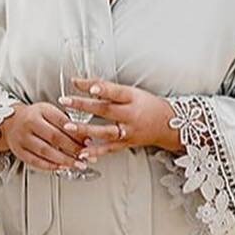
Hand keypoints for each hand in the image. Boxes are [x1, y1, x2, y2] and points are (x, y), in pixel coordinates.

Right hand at [1, 101, 89, 172]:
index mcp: (40, 111)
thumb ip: (65, 122)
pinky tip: (61, 167)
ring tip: (77, 164)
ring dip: (64, 160)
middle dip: (73, 149)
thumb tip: (84, 138)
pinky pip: (35, 161)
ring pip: (45, 151)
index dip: (77, 134)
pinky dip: (50, 166)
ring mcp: (22, 138)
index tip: (88, 142)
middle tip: (85, 156)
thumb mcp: (49, 112)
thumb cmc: (33, 117)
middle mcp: (29, 123)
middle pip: (54, 137)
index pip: (61, 122)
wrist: (10, 122)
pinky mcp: (19, 151)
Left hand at [59, 79, 176, 161]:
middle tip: (66, 101)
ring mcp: (129, 131)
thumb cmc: (147, 105)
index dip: (102, 89)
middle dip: (84, 106)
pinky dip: (95, 151)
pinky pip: (109, 149)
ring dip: (86, 130)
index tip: (88, 87)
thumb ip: (107, 88)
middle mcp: (131, 115)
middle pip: (106, 110)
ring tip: (69, 126)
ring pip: (106, 131)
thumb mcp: (131, 92)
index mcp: (133, 98)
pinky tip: (82, 152)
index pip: (115, 92)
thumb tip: (82, 82)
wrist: (169, 124)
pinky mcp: (126, 144)